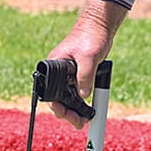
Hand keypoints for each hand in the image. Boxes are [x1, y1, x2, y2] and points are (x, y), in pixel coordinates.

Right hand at [46, 0, 125, 128]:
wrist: (100, 27)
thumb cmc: (90, 37)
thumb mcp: (88, 57)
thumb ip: (85, 76)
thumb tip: (83, 95)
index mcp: (53, 67)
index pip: (50, 92)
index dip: (57, 106)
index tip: (65, 115)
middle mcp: (58, 73)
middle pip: (58, 98)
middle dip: (67, 112)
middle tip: (78, 123)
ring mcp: (68, 75)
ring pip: (67, 97)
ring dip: (74, 110)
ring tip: (83, 121)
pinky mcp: (78, 75)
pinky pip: (76, 92)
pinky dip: (80, 102)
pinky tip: (87, 110)